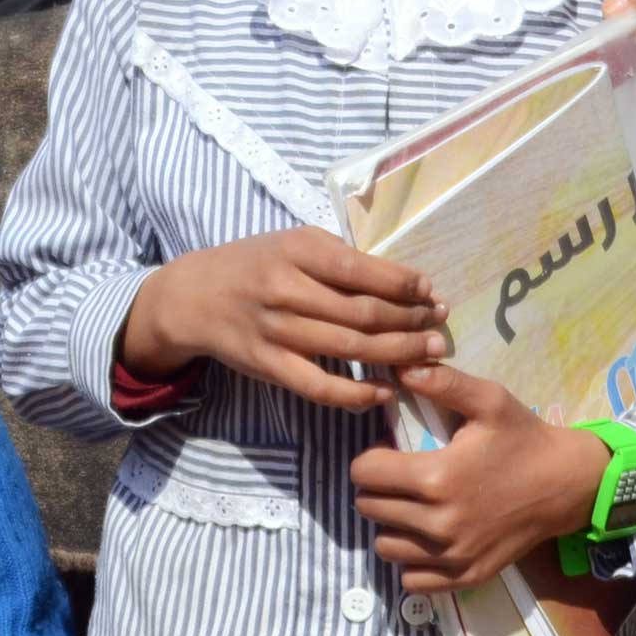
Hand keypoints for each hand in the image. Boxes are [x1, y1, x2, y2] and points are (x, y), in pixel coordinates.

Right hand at [121, 229, 449, 413]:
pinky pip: (320, 387)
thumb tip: (402, 281)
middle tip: (440, 326)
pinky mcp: (269, 367)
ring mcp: (277, 332)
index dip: (404, 284)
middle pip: (363, 313)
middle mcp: (288, 291)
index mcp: (299, 251)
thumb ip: (341, 258)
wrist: (195, 297)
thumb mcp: (296, 242)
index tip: (431, 291)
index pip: (362, 271)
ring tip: (429, 354)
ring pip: (349, 348)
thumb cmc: (258, 263)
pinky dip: (357, 393)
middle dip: (411, 321)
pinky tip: (386, 389)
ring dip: (397, 353)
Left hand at [350, 363, 608, 591]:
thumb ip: (444, 383)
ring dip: (390, 523)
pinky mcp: (463, 577)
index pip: (365, 474)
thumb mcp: (489, 399)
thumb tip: (400, 368)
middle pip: (369, 509)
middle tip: (402, 474)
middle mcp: (438, 524)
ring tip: (412, 504)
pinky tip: (427, 534)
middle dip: (377, 487)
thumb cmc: (523, 438)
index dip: (371, 457)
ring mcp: (451, 556)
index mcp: (437, 478)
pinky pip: (410, 578)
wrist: (565, 484)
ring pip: (385, 545)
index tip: (389, 451)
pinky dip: (411, 558)